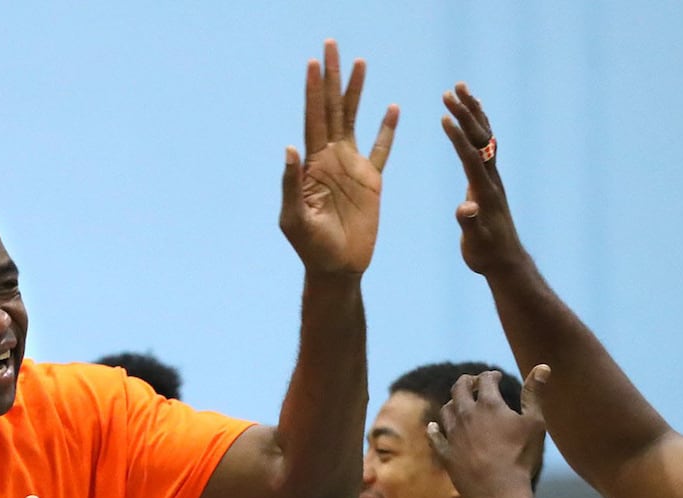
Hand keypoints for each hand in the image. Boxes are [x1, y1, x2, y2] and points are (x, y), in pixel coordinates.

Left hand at [279, 39, 398, 278]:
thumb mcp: (294, 219)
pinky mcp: (371, 181)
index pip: (312, 118)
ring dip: (355, 92)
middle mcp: (330, 159)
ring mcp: (351, 167)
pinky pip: (381, 149)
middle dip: (331, 78)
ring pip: (353, 120)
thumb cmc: (311, 247)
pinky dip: (386, 129)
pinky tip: (392, 108)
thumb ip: (291, 184)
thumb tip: (290, 147)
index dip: (313, 90)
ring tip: (359, 63)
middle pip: (330, 109)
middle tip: (331, 45)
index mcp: (312, 164)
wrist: (337, 267)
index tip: (314, 62)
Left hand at [427, 365, 548, 497]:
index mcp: (488, 404)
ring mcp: (452, 434)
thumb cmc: (521, 456)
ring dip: (453, 403)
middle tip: (473, 382)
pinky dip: (435, 429)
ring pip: (446, 410)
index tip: (496, 377)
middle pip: (459, 389)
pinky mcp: (445, 453)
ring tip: (459, 403)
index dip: (491, 375)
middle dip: (467, 382)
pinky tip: (435, 427)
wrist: (499, 491)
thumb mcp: (534, 423)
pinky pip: (435, 437)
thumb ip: (534, 393)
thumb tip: (542, 366)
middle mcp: (466, 414)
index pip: (485, 380)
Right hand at [441, 82, 529, 276]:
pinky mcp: (488, 180)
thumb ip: (469, 224)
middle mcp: (491, 178)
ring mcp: (491, 177)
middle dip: (465, 113)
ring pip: (484, 136)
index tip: (444, 116)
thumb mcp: (475, 242)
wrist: (505, 260)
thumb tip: (465, 208)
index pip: (470, 157)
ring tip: (461, 89)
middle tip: (450, 90)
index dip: (457, 137)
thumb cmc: (486, 253)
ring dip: (472, 112)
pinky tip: (470, 117)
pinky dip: (476, 126)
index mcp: (484, 191)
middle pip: (479, 138)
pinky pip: (484, 145)